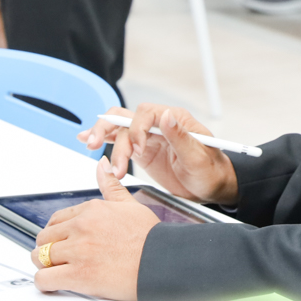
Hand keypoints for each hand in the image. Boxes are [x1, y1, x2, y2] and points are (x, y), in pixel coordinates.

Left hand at [31, 156, 156, 300]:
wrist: (162, 262)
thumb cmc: (150, 238)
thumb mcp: (131, 204)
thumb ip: (111, 185)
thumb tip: (102, 165)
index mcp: (91, 209)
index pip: (56, 219)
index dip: (57, 234)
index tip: (63, 242)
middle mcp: (82, 227)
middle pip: (44, 237)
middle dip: (47, 248)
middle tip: (59, 258)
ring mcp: (78, 251)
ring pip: (39, 257)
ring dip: (45, 266)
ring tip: (57, 271)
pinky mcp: (78, 275)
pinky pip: (44, 279)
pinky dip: (45, 283)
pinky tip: (55, 284)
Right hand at [78, 103, 237, 204]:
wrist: (211, 187)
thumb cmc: (211, 171)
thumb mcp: (199, 157)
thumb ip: (181, 137)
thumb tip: (167, 116)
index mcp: (175, 119)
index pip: (146, 113)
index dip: (137, 129)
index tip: (138, 150)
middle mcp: (160, 124)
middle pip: (126, 116)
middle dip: (109, 129)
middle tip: (96, 144)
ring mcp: (149, 137)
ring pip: (119, 129)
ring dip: (105, 141)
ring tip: (97, 156)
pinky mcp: (143, 151)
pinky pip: (120, 141)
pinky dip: (104, 140)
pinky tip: (88, 141)